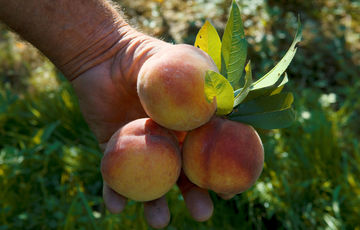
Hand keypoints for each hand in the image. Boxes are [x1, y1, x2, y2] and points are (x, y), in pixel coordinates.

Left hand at [71, 30, 214, 227]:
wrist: (103, 55)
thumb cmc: (145, 56)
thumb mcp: (178, 62)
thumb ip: (202, 80)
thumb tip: (230, 106)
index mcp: (188, 126)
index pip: (212, 154)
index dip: (224, 173)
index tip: (231, 191)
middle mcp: (168, 143)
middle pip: (186, 177)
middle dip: (197, 198)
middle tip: (203, 213)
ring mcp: (141, 150)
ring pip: (152, 184)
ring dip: (156, 206)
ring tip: (159, 220)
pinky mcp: (113, 152)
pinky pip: (114, 177)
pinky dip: (114, 193)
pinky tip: (115, 205)